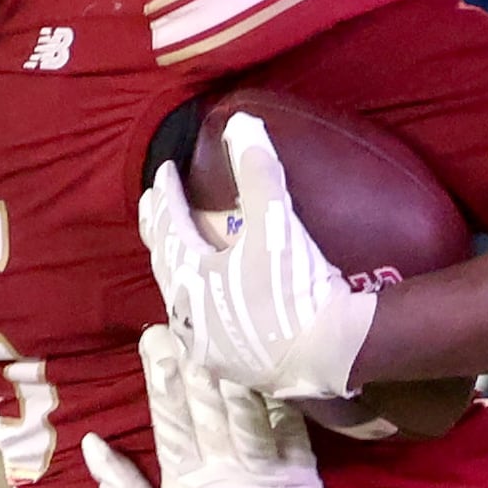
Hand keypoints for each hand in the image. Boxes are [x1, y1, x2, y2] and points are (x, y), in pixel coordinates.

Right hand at [80, 325, 329, 487]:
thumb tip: (92, 444)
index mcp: (184, 485)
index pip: (169, 417)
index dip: (162, 374)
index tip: (155, 337)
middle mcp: (224, 473)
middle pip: (209, 402)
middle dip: (199, 356)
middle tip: (193, 313)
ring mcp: (267, 475)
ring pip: (250, 408)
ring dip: (240, 365)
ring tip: (233, 325)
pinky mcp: (303, 483)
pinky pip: (293, 430)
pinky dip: (283, 397)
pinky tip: (278, 362)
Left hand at [138, 117, 377, 405]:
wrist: (330, 354)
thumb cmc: (296, 288)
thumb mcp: (276, 222)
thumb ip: (256, 171)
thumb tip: (240, 122)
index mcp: (189, 281)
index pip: (168, 229)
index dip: (166, 197)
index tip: (165, 172)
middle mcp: (187, 317)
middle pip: (165, 266)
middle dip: (161, 232)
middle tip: (156, 205)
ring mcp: (206, 345)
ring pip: (180, 299)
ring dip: (177, 268)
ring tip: (178, 248)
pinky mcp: (229, 364)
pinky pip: (202, 324)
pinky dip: (199, 300)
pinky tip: (208, 299)